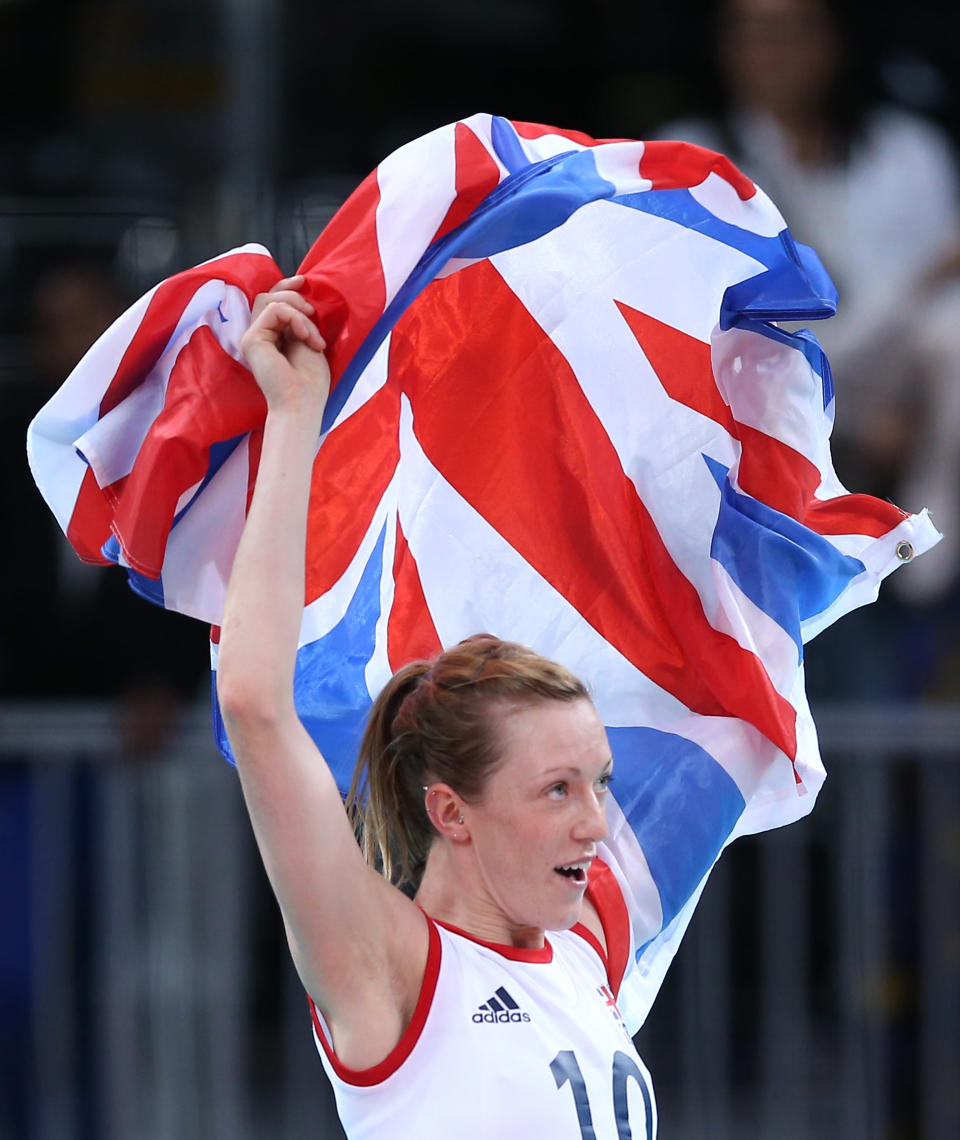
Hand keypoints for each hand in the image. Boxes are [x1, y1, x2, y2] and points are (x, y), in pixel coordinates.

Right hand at [241, 275, 330, 414]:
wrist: (302, 403)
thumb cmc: (310, 381)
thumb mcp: (309, 341)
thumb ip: (300, 319)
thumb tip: (300, 294)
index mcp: (273, 336)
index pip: (273, 301)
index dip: (286, 286)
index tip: (305, 281)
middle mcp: (259, 335)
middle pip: (268, 295)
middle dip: (293, 293)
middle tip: (313, 311)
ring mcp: (253, 337)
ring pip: (271, 300)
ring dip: (298, 311)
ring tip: (312, 336)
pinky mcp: (252, 339)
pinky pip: (274, 310)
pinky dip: (295, 319)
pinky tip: (304, 337)